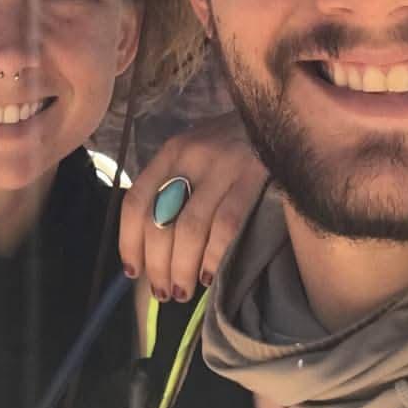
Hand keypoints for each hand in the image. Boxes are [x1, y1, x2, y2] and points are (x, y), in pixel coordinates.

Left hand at [119, 111, 266, 302]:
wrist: (278, 115)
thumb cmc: (231, 142)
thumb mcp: (194, 152)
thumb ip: (174, 184)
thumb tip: (154, 244)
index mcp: (170, 152)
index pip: (136, 200)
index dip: (129, 241)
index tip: (133, 271)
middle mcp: (190, 156)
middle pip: (160, 220)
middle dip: (157, 264)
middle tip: (163, 292)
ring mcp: (222, 166)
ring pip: (190, 228)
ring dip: (183, 268)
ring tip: (183, 292)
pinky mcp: (253, 176)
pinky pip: (226, 225)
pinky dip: (214, 256)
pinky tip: (210, 277)